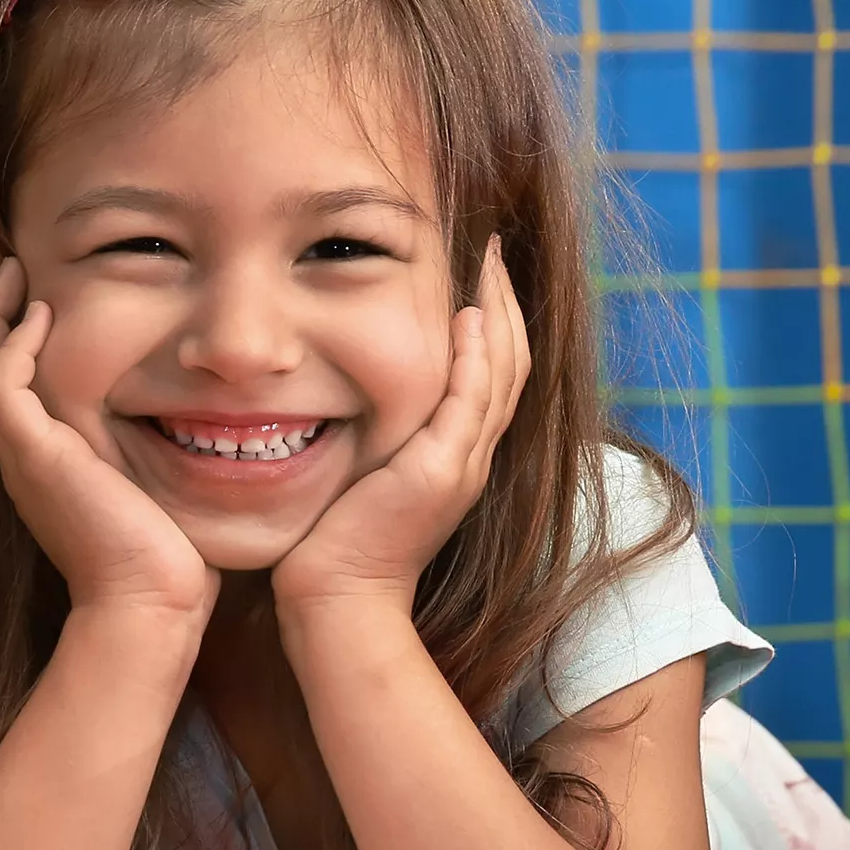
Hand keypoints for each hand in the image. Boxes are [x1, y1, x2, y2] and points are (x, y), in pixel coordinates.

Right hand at [0, 245, 217, 619]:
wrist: (151, 606)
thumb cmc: (169, 560)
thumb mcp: (154, 485)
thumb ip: (153, 448)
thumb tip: (199, 415)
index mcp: (41, 462)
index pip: (0, 383)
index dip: (5, 332)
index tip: (29, 288)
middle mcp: (20, 457)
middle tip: (3, 259)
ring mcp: (21, 458)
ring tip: (9, 267)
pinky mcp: (35, 458)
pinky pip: (0, 387)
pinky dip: (14, 345)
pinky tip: (40, 313)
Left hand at [272, 235, 528, 614]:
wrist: (339, 599)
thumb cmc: (338, 543)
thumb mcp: (368, 473)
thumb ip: (380, 433)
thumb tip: (353, 391)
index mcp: (459, 456)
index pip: (494, 375)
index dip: (495, 322)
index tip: (483, 274)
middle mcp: (472, 457)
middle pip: (511, 365)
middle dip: (506, 303)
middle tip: (497, 251)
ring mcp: (462, 465)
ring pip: (502, 375)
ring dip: (499, 314)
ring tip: (491, 264)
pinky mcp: (440, 471)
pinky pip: (470, 402)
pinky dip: (475, 357)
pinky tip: (469, 317)